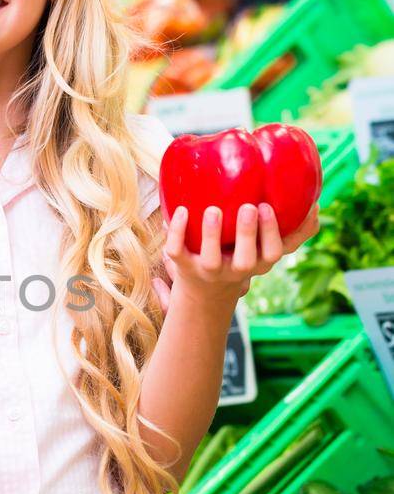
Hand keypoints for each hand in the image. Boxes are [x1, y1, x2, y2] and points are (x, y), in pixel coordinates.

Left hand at [154, 201, 319, 312]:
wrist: (204, 288)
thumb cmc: (241, 255)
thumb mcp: (267, 248)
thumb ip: (292, 231)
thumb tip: (316, 205)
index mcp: (259, 261)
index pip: (274, 252)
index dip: (273, 232)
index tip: (269, 206)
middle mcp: (236, 269)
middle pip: (247, 259)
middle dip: (248, 233)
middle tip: (248, 207)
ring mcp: (210, 270)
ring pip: (212, 260)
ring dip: (213, 235)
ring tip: (213, 210)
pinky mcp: (184, 267)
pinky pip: (177, 252)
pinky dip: (176, 232)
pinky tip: (180, 211)